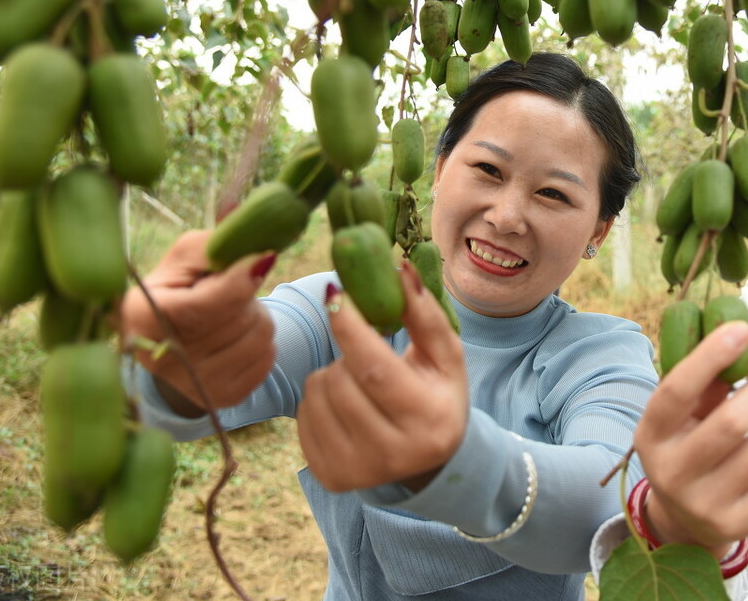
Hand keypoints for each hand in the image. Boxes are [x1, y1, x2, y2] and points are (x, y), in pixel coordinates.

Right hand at [119, 230, 276, 414]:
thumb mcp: (186, 257)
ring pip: (261, 336)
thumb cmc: (179, 286)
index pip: (207, 303)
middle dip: (245, 295)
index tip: (256, 257)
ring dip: (256, 315)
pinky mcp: (221, 397)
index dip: (240, 279)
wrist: (171, 336)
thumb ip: (217, 248)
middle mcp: (161, 360)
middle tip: (227, 292)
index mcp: (140, 316)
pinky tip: (237, 335)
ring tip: (231, 312)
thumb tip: (261, 259)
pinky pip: (268, 357)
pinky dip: (262, 340)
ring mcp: (192, 386)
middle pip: (240, 318)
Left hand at [296, 261, 467, 492]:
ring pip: (317, 396)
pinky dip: (317, 401)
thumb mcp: (444, 354)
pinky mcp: (332, 478)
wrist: (428, 457)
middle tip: (362, 350)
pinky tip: (344, 405)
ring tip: (357, 382)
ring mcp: (359, 472)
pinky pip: (303, 419)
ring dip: (330, 375)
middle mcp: (395, 453)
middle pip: (341, 381)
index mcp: (429, 419)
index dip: (350, 328)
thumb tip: (398, 268)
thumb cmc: (436, 392)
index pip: (374, 369)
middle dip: (343, 352)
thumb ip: (423, 312)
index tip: (335, 294)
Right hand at [633, 322, 747, 553]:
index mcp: (650, 435)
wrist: (683, 516)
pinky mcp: (737, 524)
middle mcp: (672, 474)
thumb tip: (734, 334)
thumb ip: (701, 381)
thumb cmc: (685, 444)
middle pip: (732, 422)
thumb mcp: (679, 415)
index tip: (740, 329)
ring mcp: (704, 505)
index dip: (710, 356)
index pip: (677, 390)